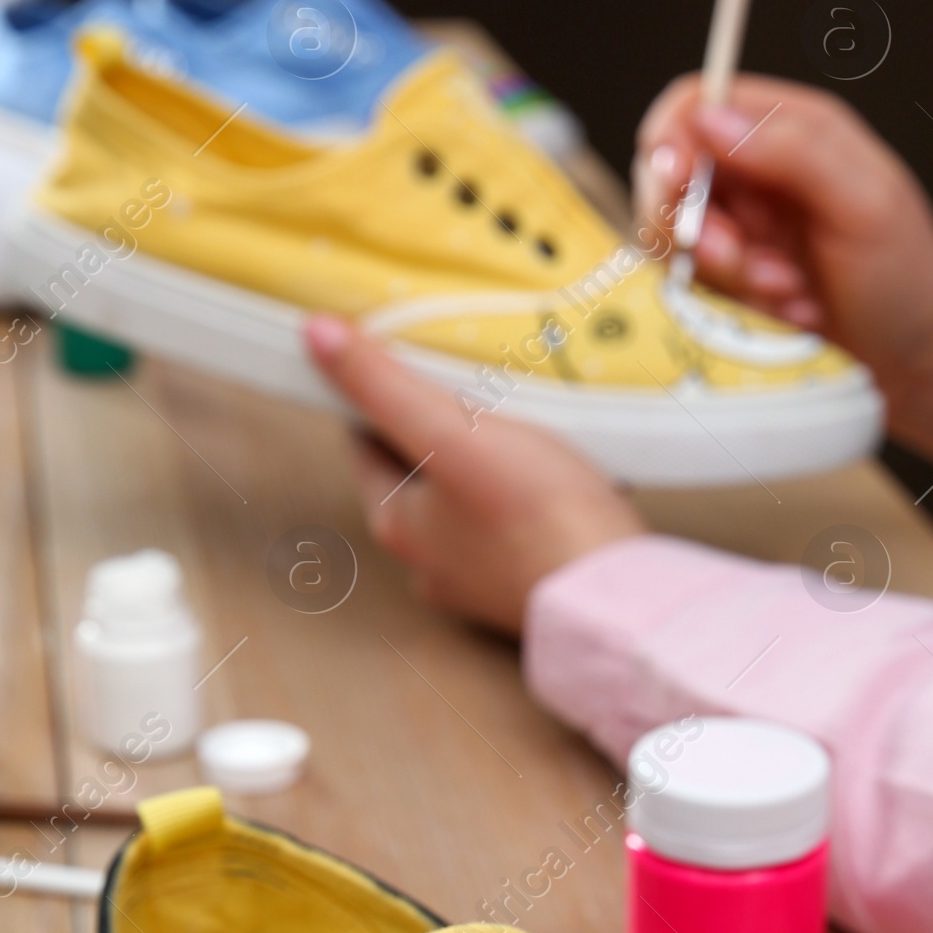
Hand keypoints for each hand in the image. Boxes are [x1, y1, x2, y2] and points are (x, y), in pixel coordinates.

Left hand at [305, 317, 646, 633]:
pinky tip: (551, 476)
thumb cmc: (537, 517)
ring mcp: (480, 579)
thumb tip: (316, 336)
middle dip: (438, 427)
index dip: (379, 394)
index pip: (367, 442)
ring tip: (516, 421)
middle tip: (469, 381)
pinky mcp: (529, 583)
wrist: (616, 596)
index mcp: (397, 523)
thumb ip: (384, 386)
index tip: (402, 355)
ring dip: (484, 462)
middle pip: (419, 472)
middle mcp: (429, 560)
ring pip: (466, 501)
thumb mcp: (451, 434)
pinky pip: (512, 525)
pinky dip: (522, 497)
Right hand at [633, 74, 932, 498]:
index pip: (697, 104)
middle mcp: (761, 171)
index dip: (672, 140)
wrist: (921, 362)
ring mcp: (745, 227)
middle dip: (700, 224)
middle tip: (740, 259)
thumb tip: (711, 118)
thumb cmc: (910, 280)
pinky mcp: (736, 278)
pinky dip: (738, 302)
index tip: (678, 185)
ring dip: (728, 272)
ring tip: (789, 290)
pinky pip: (698, 284)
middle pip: (673, 174)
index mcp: (794, 128)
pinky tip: (791, 311)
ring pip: (680, 235)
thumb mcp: (864, 202)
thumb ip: (792, 150)